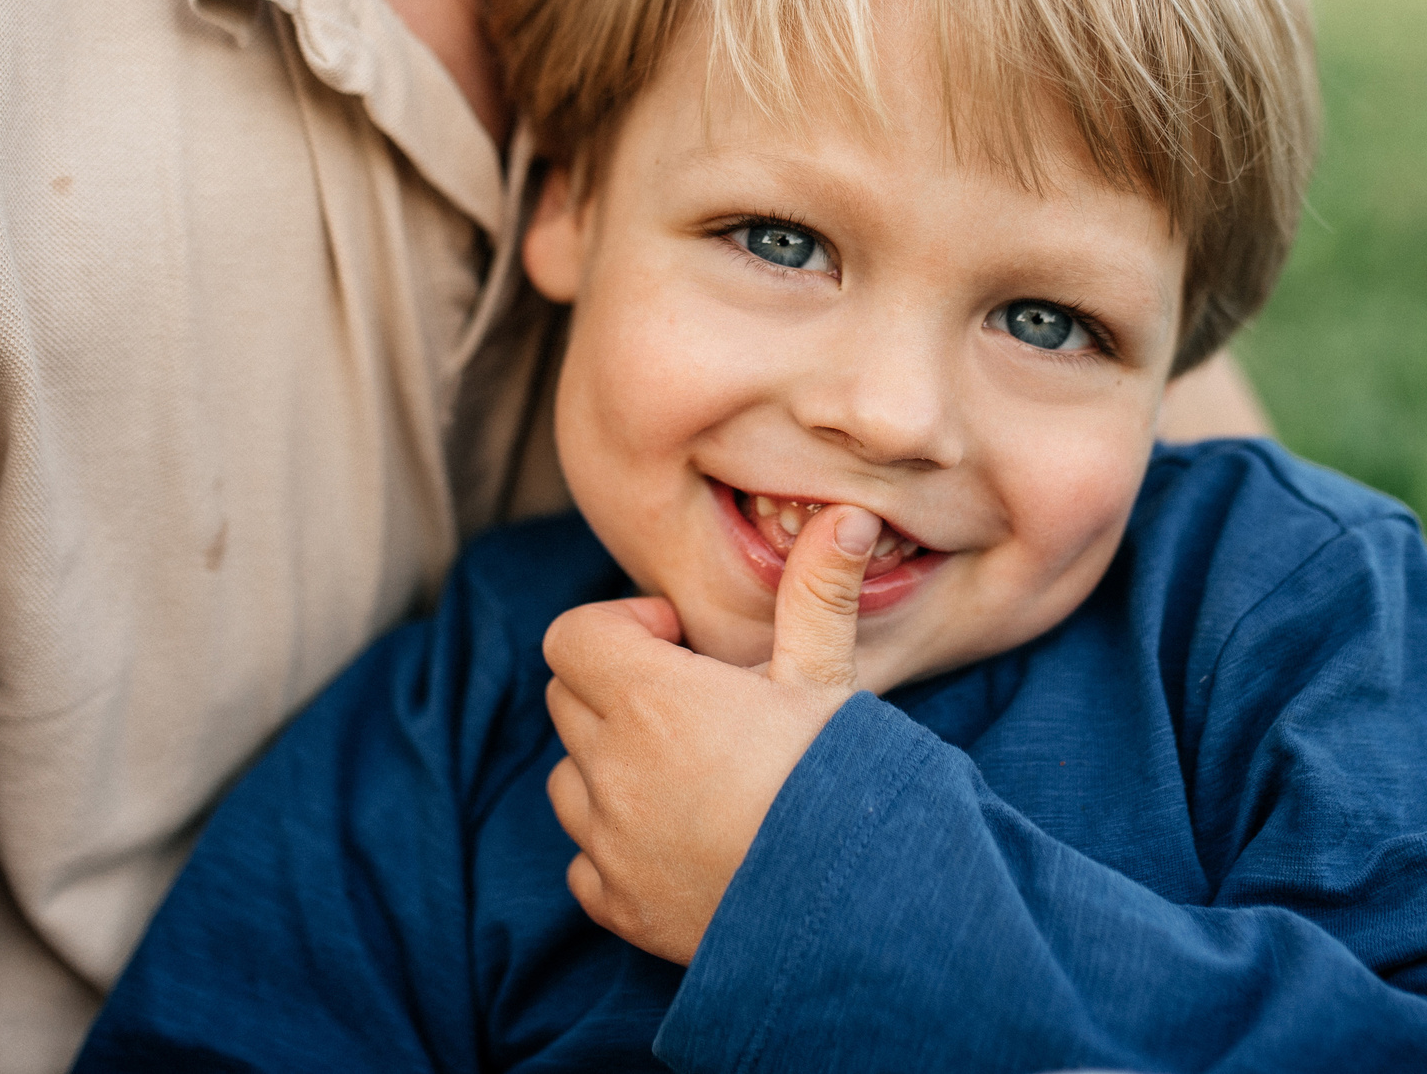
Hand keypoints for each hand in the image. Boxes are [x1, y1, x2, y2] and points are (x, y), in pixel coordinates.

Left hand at [543, 503, 880, 964]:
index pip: (572, 636)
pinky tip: (680, 844)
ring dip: (609, 766)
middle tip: (695, 704)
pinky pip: (583, 862)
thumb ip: (817, 593)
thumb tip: (846, 515)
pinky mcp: (619, 906)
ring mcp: (609, 843)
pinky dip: (614, 847)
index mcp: (651, 699)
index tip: (678, 642)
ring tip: (688, 774)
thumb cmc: (840, 783)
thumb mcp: (828, 680)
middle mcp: (612, 769)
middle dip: (617, 688)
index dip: (620, 627)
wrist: (858, 911)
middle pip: (568, 700)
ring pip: (568, 780)